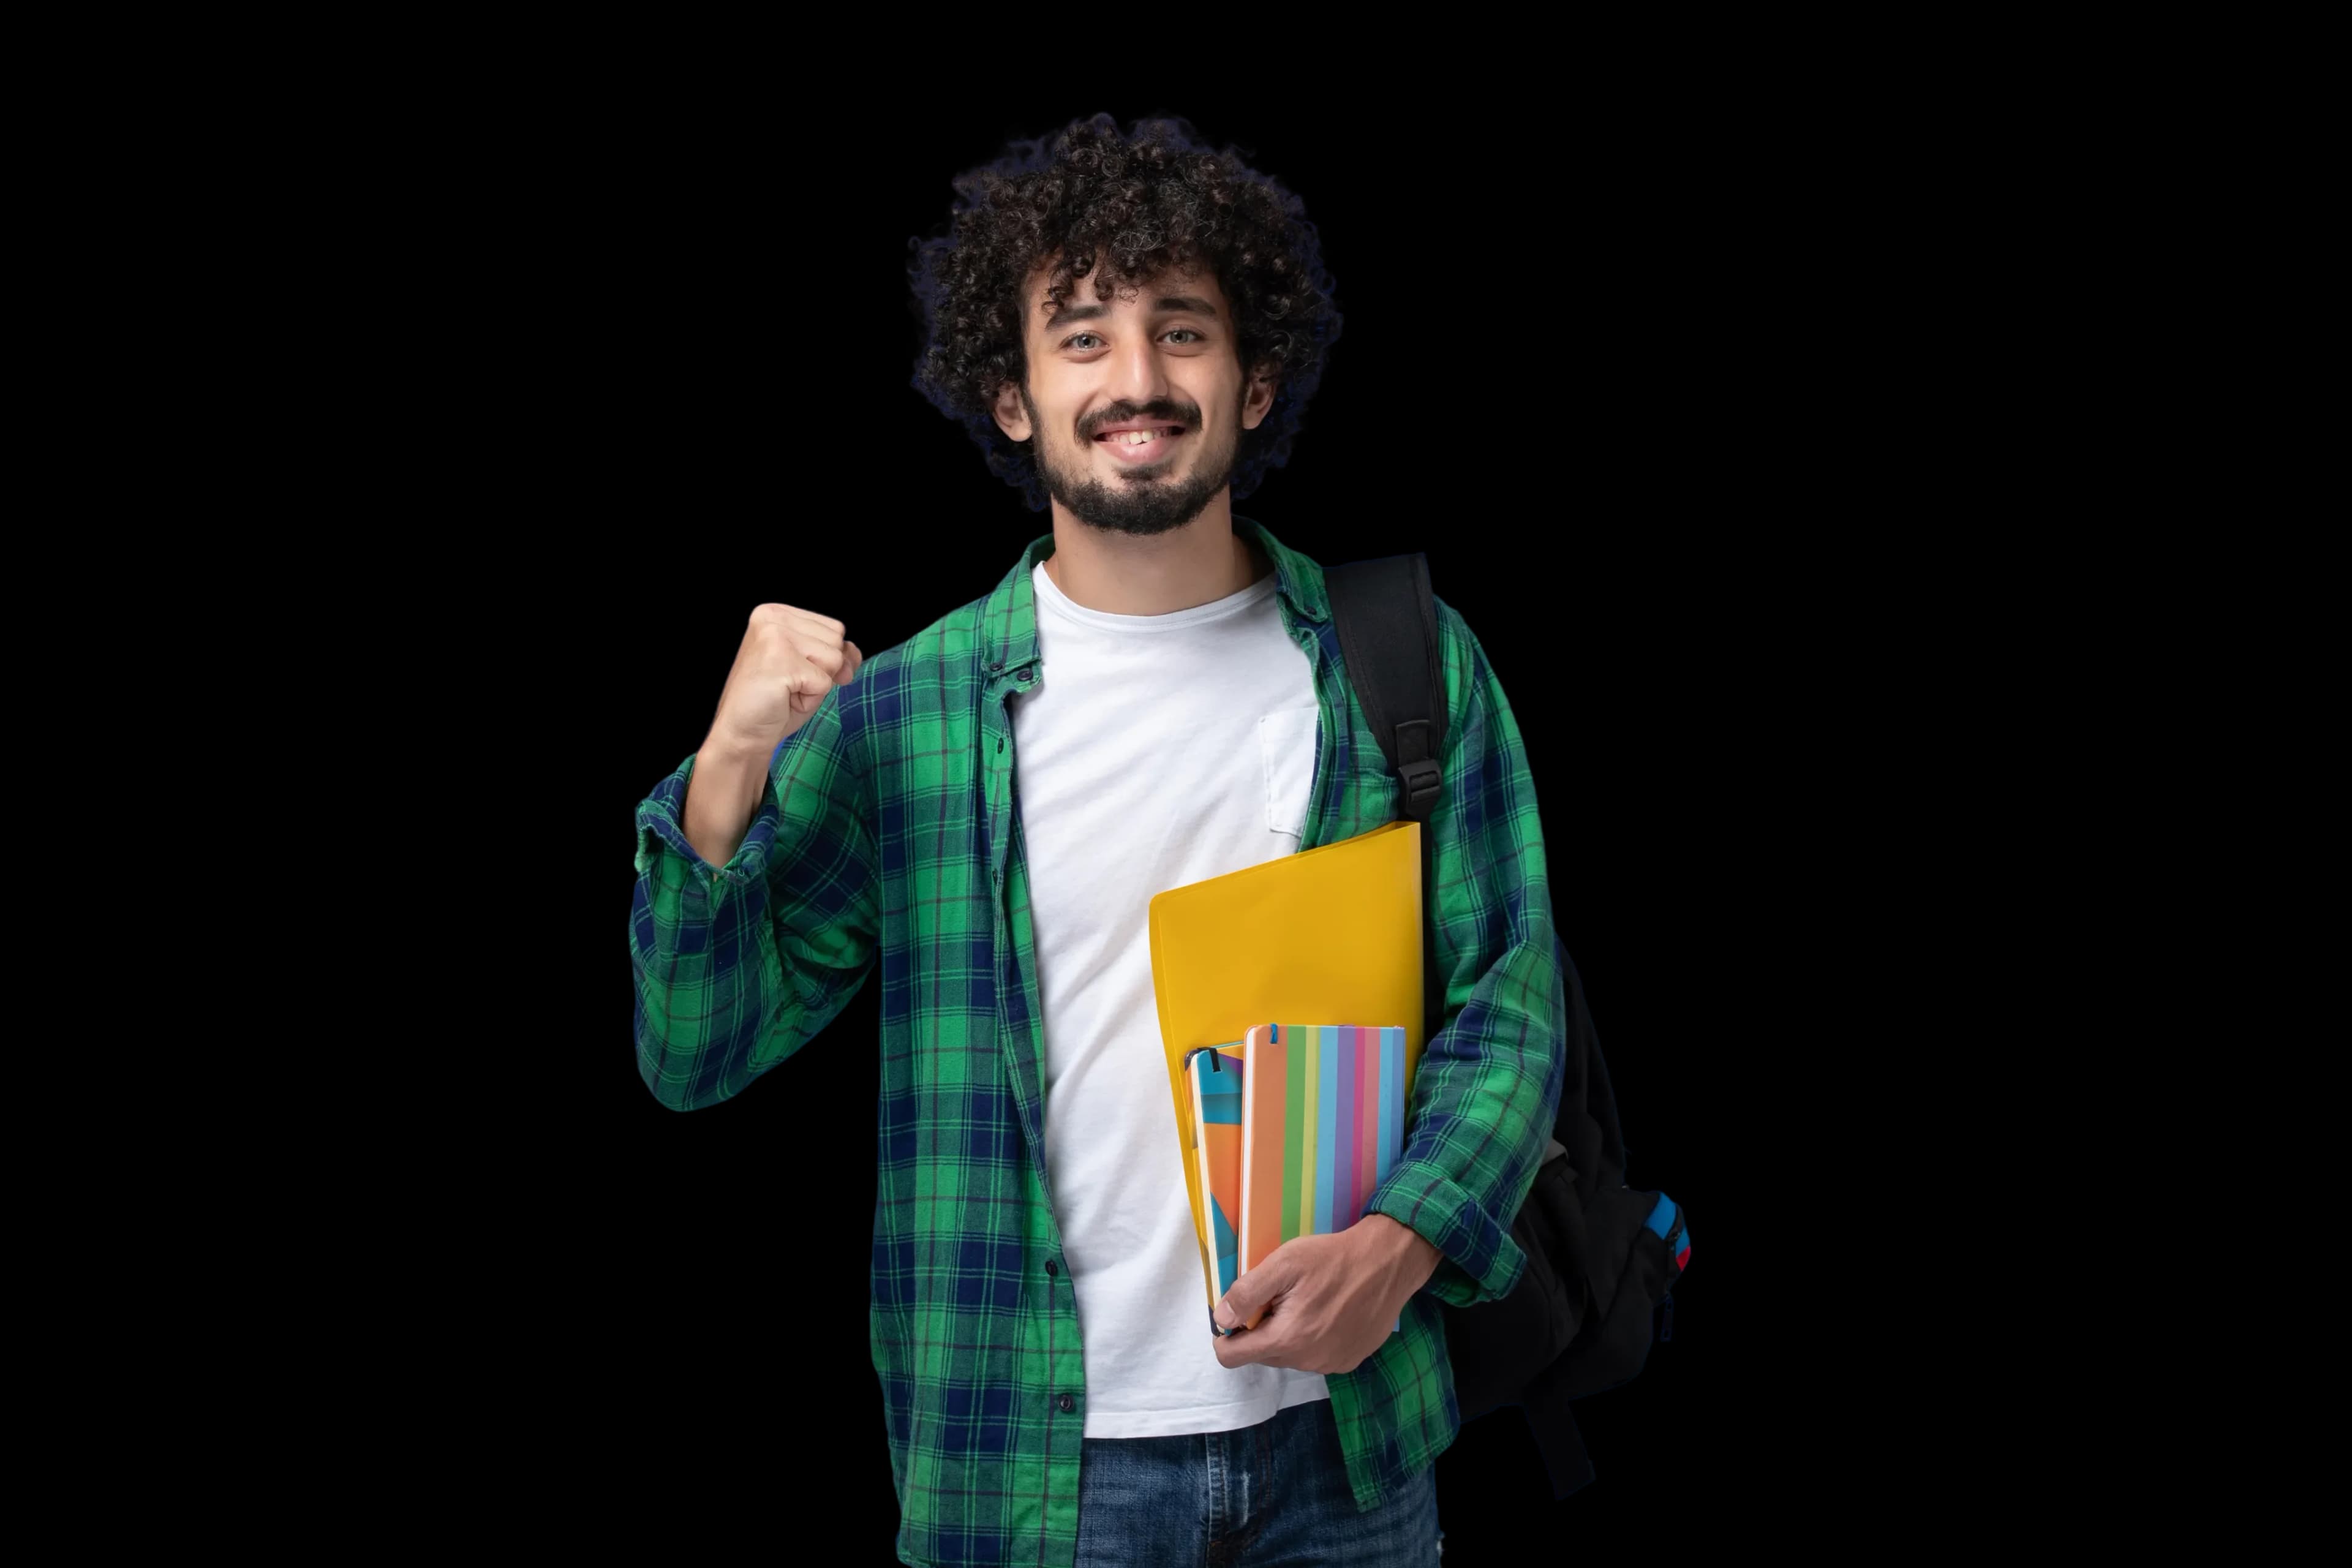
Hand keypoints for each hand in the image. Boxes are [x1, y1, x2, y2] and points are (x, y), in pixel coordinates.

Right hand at [709, 603, 861, 753]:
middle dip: (823, 670)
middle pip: (837, 639)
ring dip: (817, 684)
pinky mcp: (780, 660)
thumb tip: (853, 651)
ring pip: (834, 658)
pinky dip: (810, 699)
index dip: (825, 659)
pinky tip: (784, 699)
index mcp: (776, 613)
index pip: (834, 628)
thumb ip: (836, 653)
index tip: (793, 672)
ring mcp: (775, 636)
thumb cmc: (774, 702)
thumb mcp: (811, 670)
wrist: (743, 733)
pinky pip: (825, 682)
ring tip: (786, 690)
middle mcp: (772, 617)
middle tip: (789, 684)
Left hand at [1210, 1215, 1441, 1375]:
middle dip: (1261, 1329)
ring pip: (1289, 1356)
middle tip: (1279, 1297)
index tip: (1234, 1313)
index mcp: (1286, 1339)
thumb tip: (1221, 1318)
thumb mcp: (1283, 1264)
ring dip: (1288, 1334)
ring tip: (1307, 1301)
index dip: (1225, 1335)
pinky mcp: (1350, 1360)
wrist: (1389, 1262)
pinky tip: (1328, 1312)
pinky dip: (1312, 1338)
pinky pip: (1315, 1356)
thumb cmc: (1333, 1258)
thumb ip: (1247, 1293)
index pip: (1232, 1357)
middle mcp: (1307, 1361)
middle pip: (1262, 1355)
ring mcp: (1331, 1364)